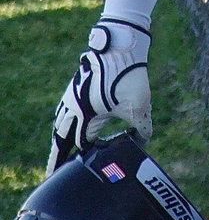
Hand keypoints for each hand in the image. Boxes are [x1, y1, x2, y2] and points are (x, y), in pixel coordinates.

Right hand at [47, 18, 151, 174]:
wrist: (119, 44)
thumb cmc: (128, 76)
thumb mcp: (139, 106)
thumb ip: (142, 128)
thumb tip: (143, 144)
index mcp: (85, 116)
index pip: (78, 146)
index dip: (79, 160)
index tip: (74, 175)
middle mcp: (73, 106)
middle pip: (61, 137)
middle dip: (59, 154)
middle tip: (54, 171)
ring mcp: (72, 94)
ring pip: (60, 121)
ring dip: (59, 136)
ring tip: (60, 149)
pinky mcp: (77, 84)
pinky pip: (64, 108)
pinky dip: (63, 119)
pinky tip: (69, 121)